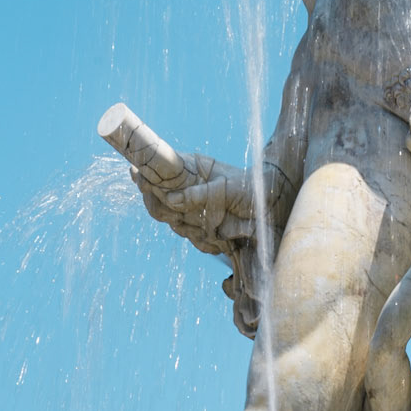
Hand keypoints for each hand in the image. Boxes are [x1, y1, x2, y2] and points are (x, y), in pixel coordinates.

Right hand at [132, 153, 255, 255]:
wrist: (272, 205)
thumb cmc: (250, 188)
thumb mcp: (225, 188)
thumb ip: (198, 194)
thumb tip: (171, 199)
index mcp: (189, 169)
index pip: (158, 171)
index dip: (145, 177)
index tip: (139, 179)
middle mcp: (187, 189)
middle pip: (158, 202)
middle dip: (164, 210)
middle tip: (180, 214)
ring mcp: (193, 209)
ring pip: (175, 223)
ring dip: (191, 228)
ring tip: (214, 226)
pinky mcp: (204, 228)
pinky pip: (195, 239)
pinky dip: (206, 241)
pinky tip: (223, 238)